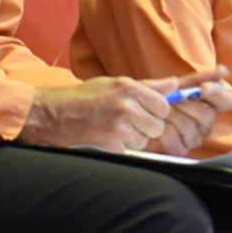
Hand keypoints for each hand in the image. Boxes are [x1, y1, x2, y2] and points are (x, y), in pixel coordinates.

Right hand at [16, 77, 169, 151]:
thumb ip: (149, 86)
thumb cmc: (86, 97)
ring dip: (135, 138)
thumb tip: (175, 84)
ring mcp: (120, 126)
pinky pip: (131, 149)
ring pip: (146, 140)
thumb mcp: (116, 84)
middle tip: (130, 122)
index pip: (164, 106)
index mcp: (129, 88)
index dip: (157, 111)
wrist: (56, 114)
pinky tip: (109, 136)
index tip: (146, 112)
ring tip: (117, 128)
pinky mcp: (112, 143)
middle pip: (158, 125)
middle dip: (147, 127)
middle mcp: (127, 105)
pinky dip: (123, 146)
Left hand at [147, 66, 231, 155]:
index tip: (204, 87)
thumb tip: (195, 78)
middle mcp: (202, 122)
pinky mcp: (180, 152)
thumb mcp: (156, 87)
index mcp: (203, 102)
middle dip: (187, 105)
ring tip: (159, 116)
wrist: (125, 122)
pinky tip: (155, 132)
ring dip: (172, 119)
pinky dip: (162, 136)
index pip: (224, 100)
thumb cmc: (145, 102)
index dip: (218, 93)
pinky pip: (177, 145)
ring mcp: (192, 138)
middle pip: (208, 114)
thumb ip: (175, 83)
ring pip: (191, 129)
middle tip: (171, 100)